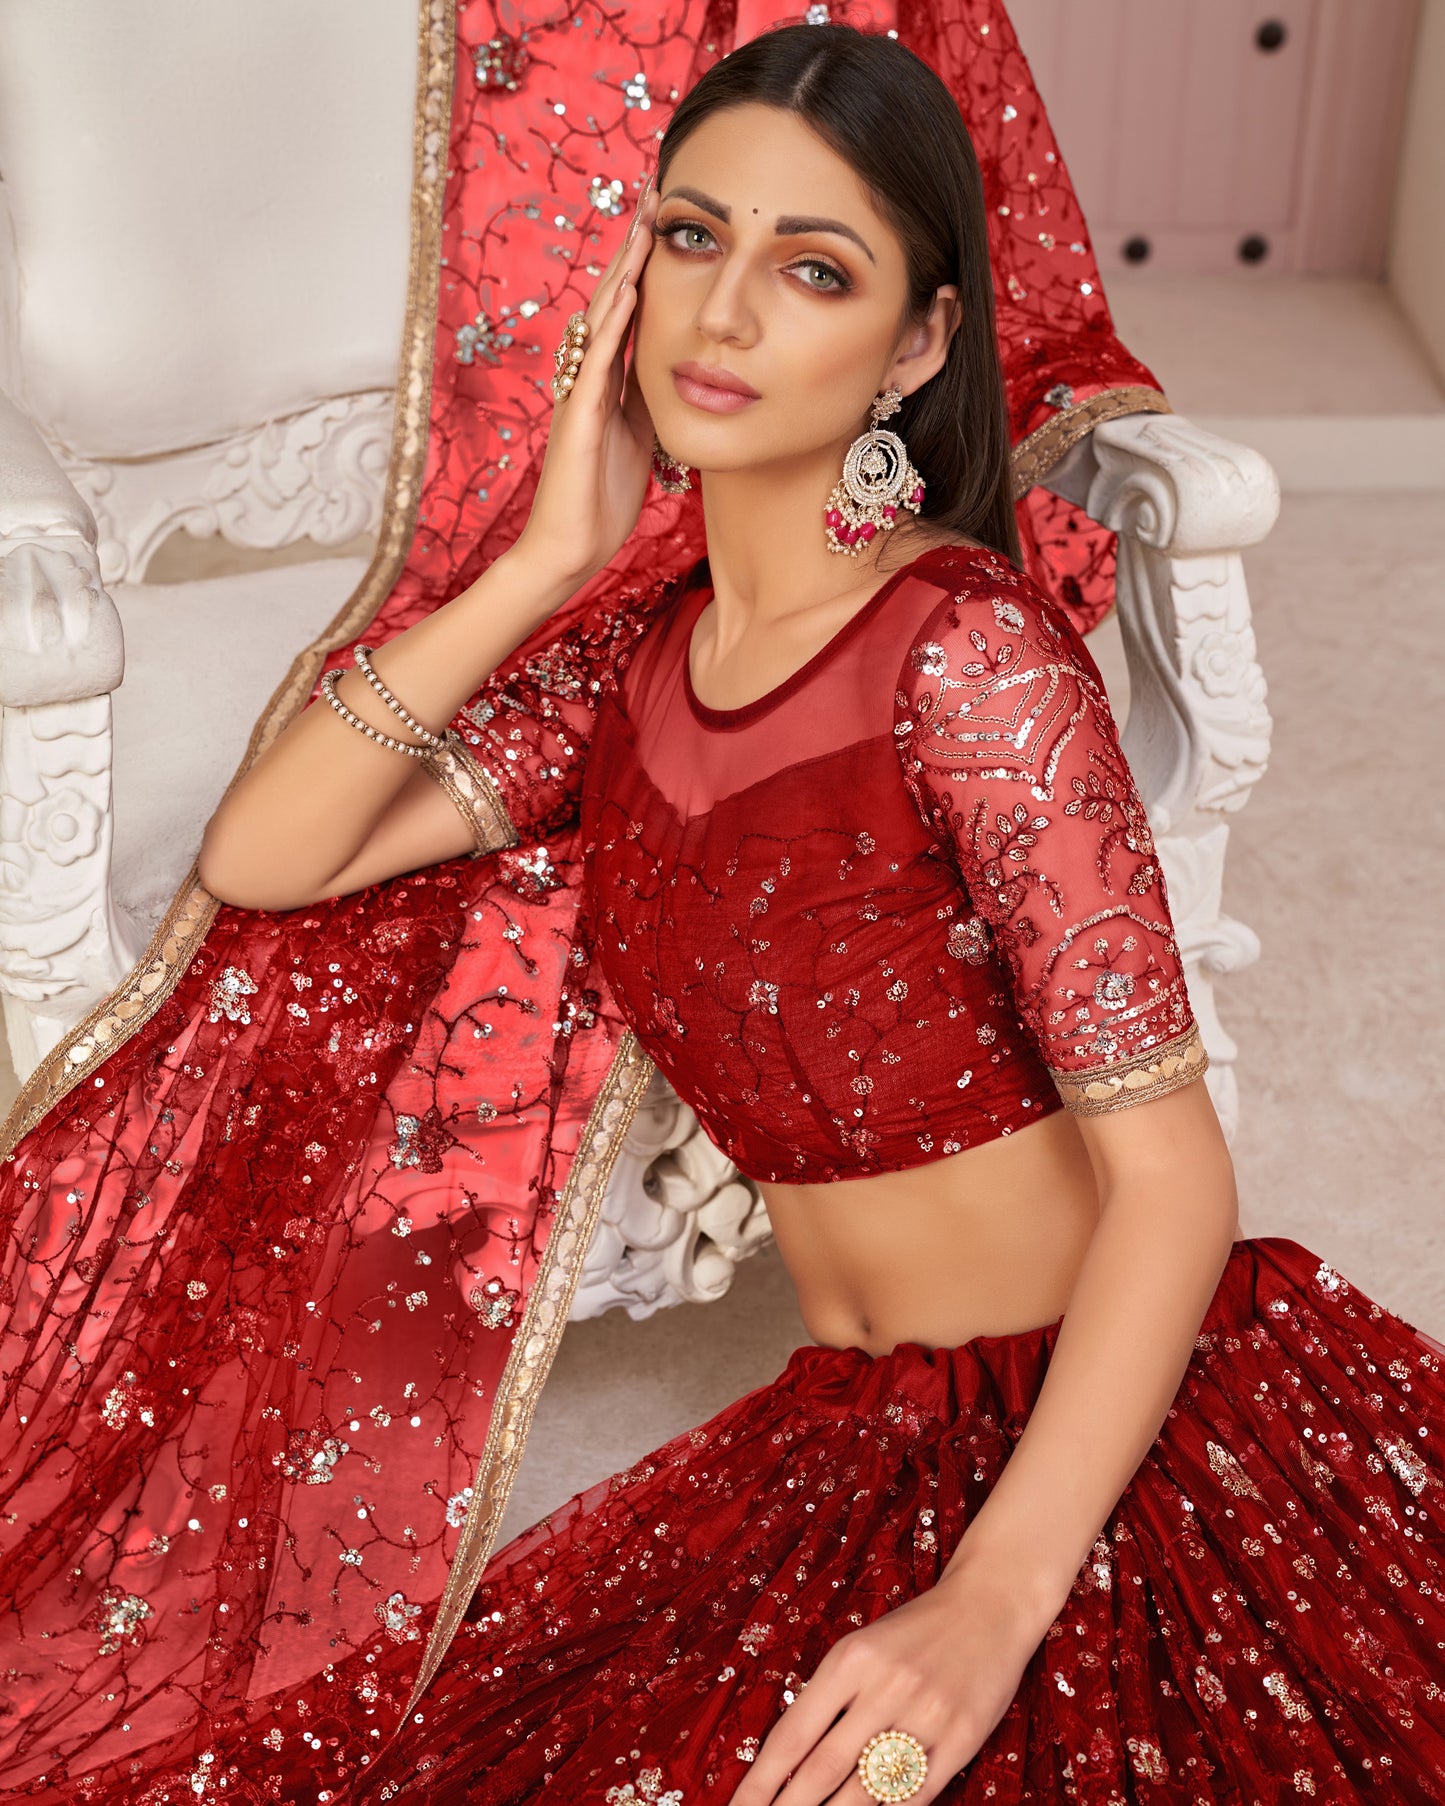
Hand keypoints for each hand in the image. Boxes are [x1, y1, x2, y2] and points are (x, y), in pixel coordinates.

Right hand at [513, 172, 661, 585]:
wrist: (568, 548)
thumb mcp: (643, 439)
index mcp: (609, 382)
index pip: (630, 309)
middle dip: (634, 246)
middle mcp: (590, 377)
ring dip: (623, 270)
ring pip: (602, 319)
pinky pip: (596, 364)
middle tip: (654, 192)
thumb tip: (683, 372)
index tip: (669, 218)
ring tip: (643, 222)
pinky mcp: (577, 419)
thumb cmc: (602, 500)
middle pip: (613, 297)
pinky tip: (628, 292)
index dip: (647, 264)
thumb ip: (652, 401)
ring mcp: (580, 394)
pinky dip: (613, 326)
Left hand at [730, 1561, 1050, 1804]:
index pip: (793, 1733)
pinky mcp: (961, 1740)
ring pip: (865, 1792)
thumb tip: (788, 1758)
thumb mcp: (863, 1647)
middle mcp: (883, 1687)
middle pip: (822, 1769)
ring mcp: (924, 1716)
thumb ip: (829, 1696)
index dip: (761, 1781)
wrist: (989, 1606)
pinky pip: (914, 1796)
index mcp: (850, 1659)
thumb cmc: (917, 1630)